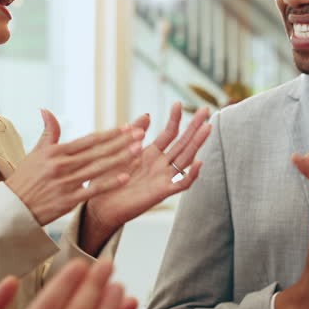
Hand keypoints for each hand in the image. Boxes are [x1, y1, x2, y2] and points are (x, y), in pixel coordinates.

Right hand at [6, 110, 144, 225]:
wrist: (12, 209)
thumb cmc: (26, 179)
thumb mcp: (35, 153)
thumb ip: (49, 133)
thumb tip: (46, 109)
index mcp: (55, 152)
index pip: (89, 140)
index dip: (110, 133)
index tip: (128, 127)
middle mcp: (61, 165)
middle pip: (97, 151)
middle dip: (121, 142)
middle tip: (142, 133)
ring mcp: (65, 183)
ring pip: (98, 168)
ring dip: (120, 158)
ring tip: (139, 149)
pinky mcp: (67, 201)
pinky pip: (92, 190)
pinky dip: (109, 183)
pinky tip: (126, 177)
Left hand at [81, 104, 210, 251]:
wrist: (101, 206)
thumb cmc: (108, 179)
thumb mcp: (120, 151)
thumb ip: (134, 133)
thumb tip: (148, 113)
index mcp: (152, 154)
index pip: (169, 133)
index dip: (175, 119)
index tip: (178, 103)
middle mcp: (162, 164)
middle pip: (183, 142)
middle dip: (195, 126)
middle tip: (207, 110)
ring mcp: (164, 178)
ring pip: (186, 158)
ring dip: (197, 144)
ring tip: (207, 128)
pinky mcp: (162, 192)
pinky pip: (181, 184)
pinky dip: (191, 174)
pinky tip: (199, 162)